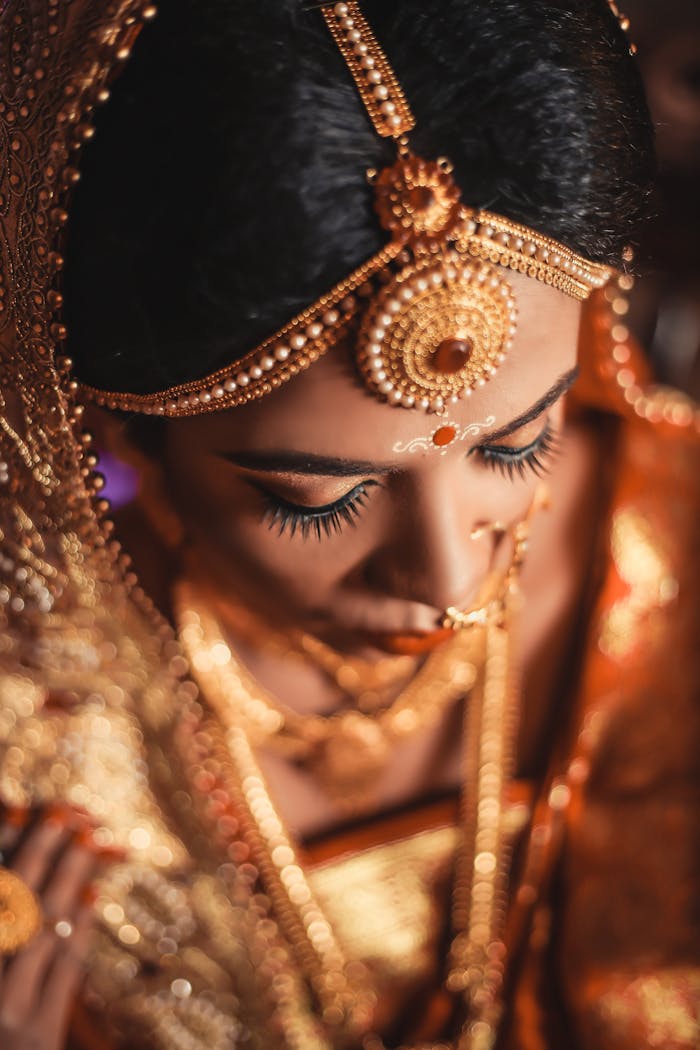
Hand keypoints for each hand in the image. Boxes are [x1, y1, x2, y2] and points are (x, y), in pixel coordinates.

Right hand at [0, 803, 122, 1049]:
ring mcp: (8, 1011)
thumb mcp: (2, 974)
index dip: (7, 847)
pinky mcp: (40, 1034)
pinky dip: (79, 927)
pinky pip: (64, 968)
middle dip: (40, 851)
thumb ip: (7, 921)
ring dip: (70, 878)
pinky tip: (93, 895)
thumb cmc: (1, 1019)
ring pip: (43, 928)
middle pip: (13, 901)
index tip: (25, 811)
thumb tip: (18, 870)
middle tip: (67, 814)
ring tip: (91, 842)